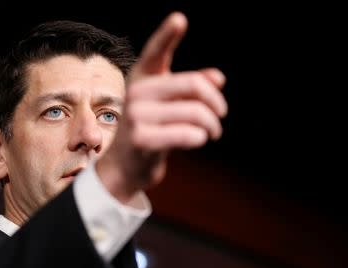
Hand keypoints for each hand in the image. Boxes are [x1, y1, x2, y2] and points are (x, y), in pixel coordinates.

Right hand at [96, 12, 227, 202]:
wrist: (126, 167)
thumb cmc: (151, 131)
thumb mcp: (169, 107)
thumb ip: (191, 90)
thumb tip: (218, 78)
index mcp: (142, 79)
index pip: (155, 52)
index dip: (166, 35)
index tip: (180, 20)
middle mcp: (136, 92)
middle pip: (193, 85)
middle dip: (216, 103)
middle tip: (221, 115)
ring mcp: (136, 115)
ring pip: (195, 112)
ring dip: (212, 125)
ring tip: (212, 132)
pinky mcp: (142, 139)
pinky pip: (187, 134)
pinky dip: (200, 138)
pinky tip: (198, 140)